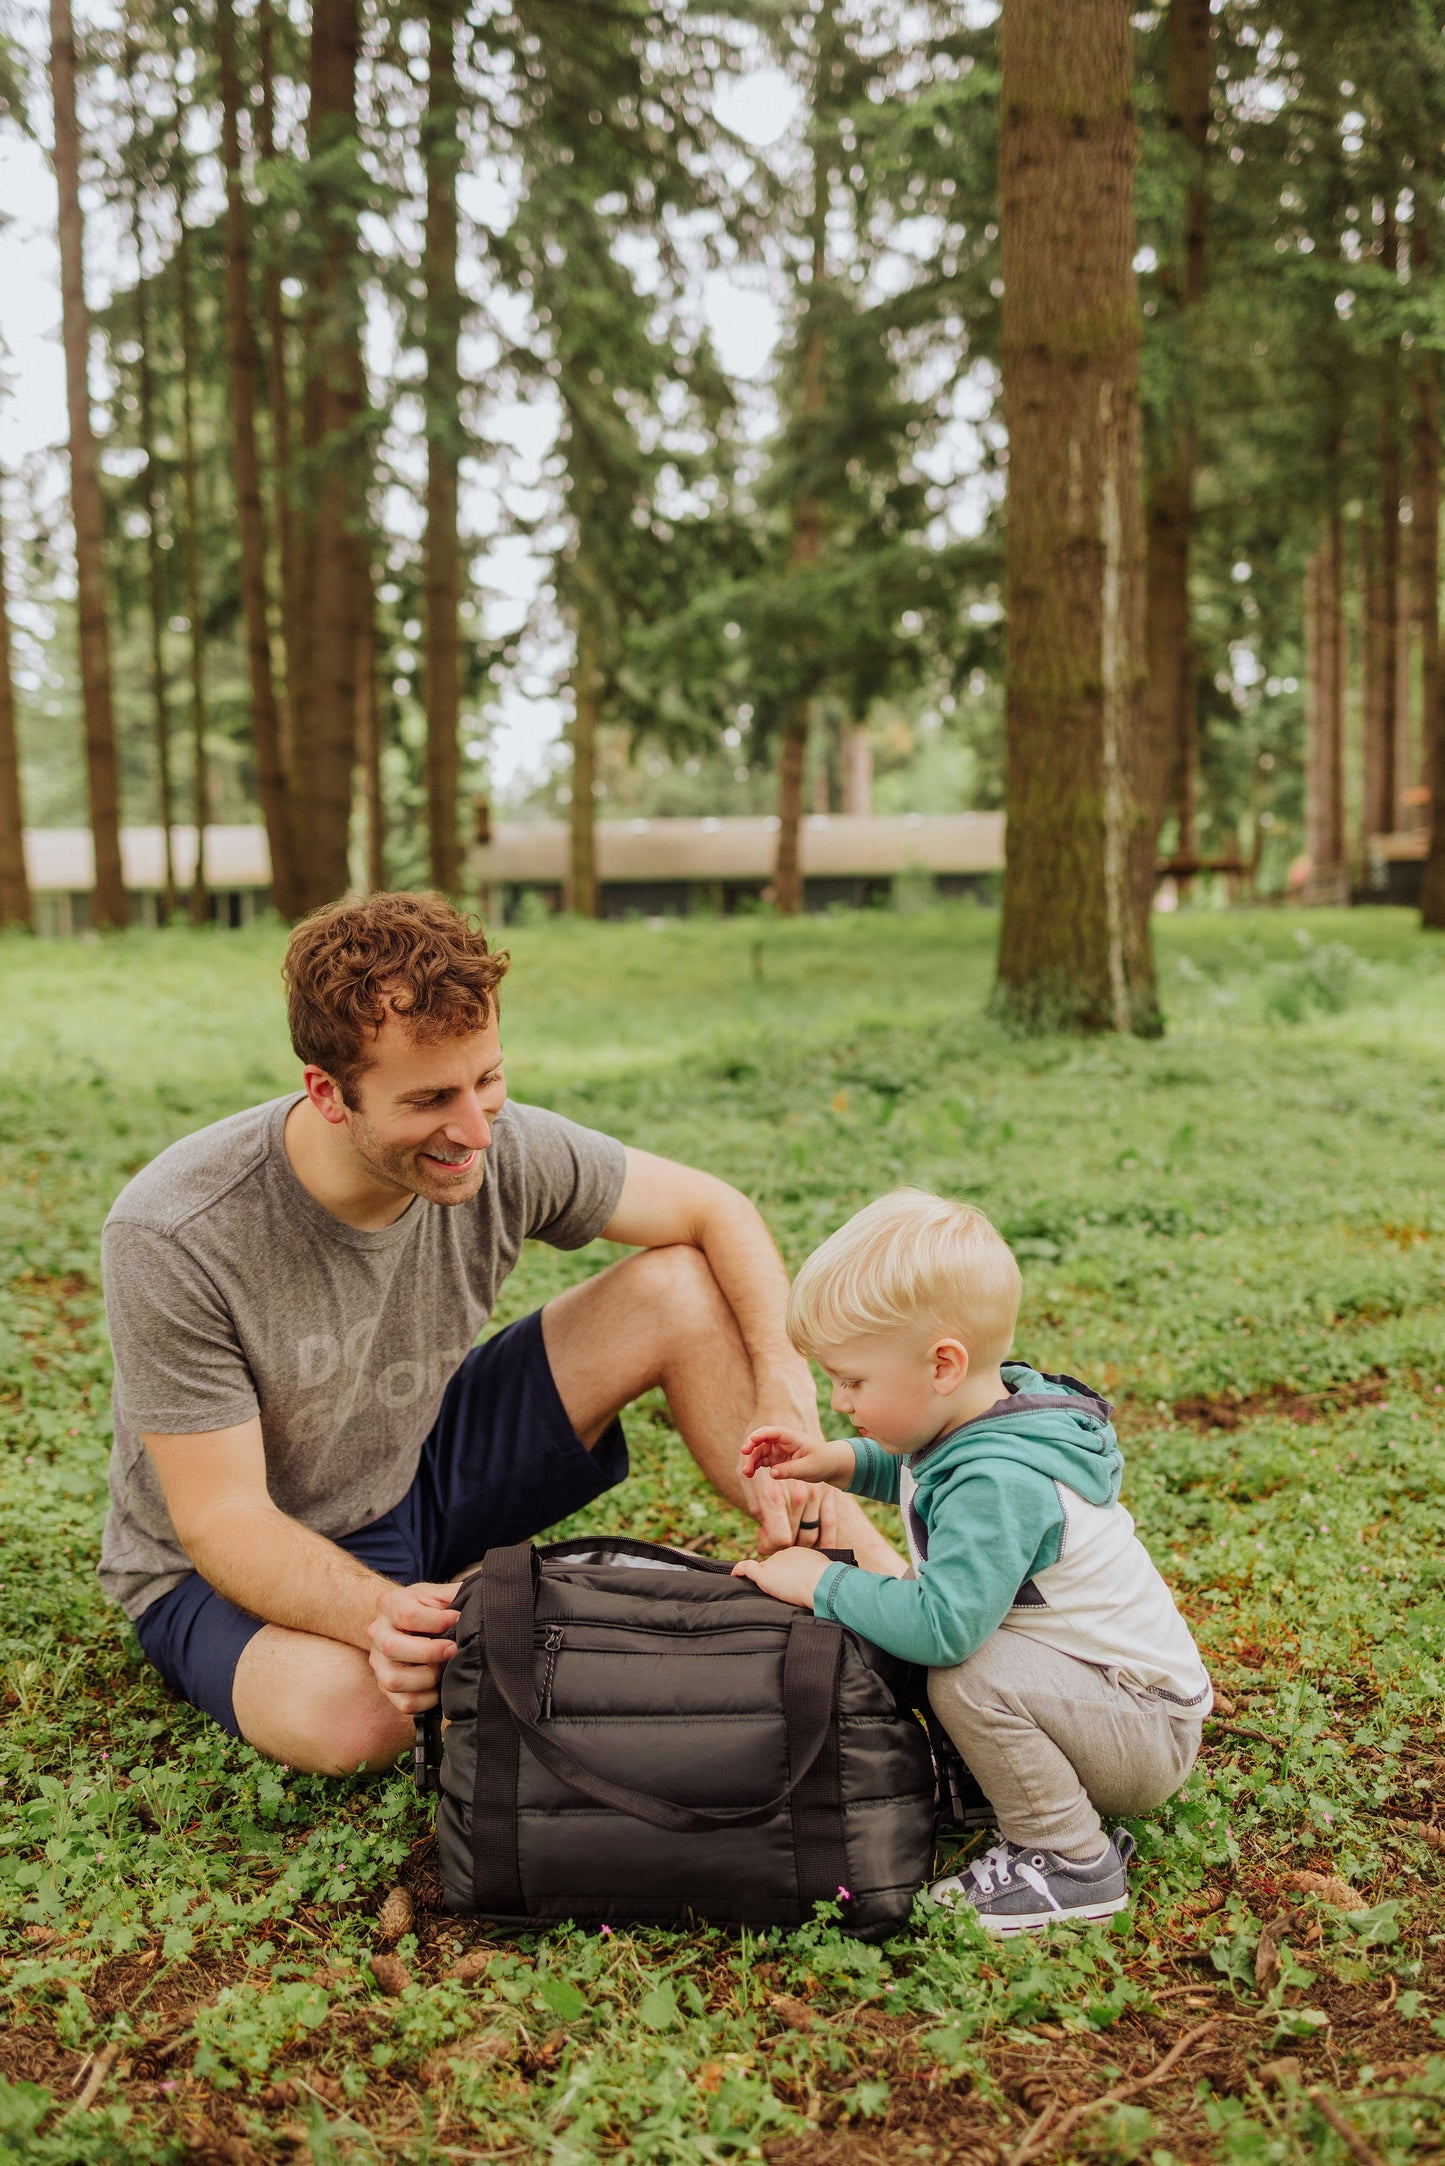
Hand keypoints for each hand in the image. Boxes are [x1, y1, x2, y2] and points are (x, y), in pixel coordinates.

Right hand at [366, 1580, 461, 1713]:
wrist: (402, 1622)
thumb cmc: (424, 1608)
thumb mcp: (436, 1594)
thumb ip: (453, 1594)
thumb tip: (477, 1601)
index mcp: (390, 1605)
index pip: (407, 1615)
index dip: (437, 1621)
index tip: (457, 1619)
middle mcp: (377, 1634)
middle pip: (392, 1647)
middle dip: (429, 1652)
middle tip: (453, 1649)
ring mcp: (378, 1663)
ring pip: (394, 1680)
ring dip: (427, 1678)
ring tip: (445, 1668)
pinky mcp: (385, 1686)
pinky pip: (404, 1703)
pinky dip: (427, 1699)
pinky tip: (440, 1686)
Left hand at [732, 1546, 832, 1609]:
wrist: (825, 1582)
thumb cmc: (830, 1583)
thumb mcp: (825, 1574)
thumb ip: (816, 1577)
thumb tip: (819, 1587)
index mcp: (800, 1553)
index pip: (786, 1563)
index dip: (785, 1573)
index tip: (789, 1582)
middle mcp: (785, 1554)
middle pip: (774, 1567)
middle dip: (776, 1578)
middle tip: (784, 1592)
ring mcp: (774, 1563)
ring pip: (764, 1572)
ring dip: (765, 1581)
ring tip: (774, 1593)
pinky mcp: (765, 1575)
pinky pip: (747, 1568)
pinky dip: (739, 1571)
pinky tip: (734, 1575)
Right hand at [742, 1425, 855, 1486]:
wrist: (829, 1465)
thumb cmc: (822, 1462)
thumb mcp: (808, 1468)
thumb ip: (790, 1470)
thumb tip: (772, 1473)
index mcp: (793, 1438)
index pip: (775, 1432)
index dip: (762, 1434)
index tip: (752, 1440)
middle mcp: (783, 1441)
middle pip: (763, 1441)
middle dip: (751, 1447)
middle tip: (744, 1458)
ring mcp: (778, 1449)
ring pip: (759, 1451)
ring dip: (751, 1460)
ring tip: (746, 1473)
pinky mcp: (776, 1458)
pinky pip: (762, 1460)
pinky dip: (755, 1465)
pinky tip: (750, 1474)